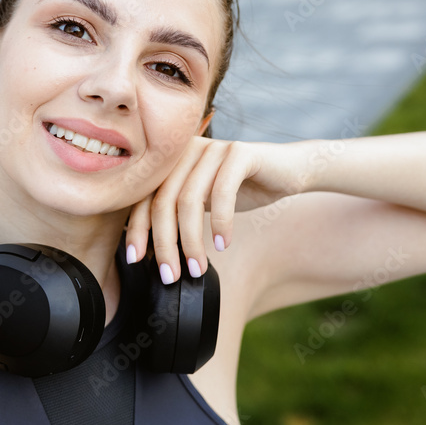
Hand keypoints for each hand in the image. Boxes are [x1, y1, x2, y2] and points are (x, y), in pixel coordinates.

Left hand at [124, 137, 310, 283]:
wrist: (290, 171)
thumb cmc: (243, 190)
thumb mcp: (203, 202)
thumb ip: (176, 213)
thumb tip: (150, 251)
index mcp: (172, 161)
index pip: (144, 197)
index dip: (137, 229)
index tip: (135, 260)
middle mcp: (187, 151)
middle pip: (163, 201)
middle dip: (164, 244)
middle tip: (170, 276)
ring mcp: (213, 148)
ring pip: (189, 200)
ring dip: (191, 241)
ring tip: (197, 268)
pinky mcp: (240, 152)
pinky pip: (222, 192)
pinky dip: (220, 223)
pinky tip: (222, 245)